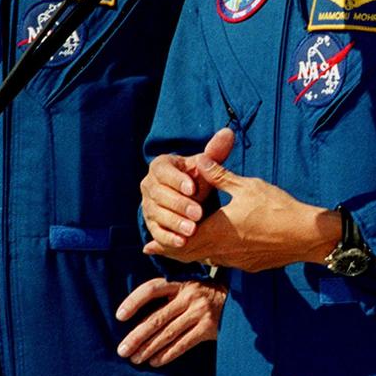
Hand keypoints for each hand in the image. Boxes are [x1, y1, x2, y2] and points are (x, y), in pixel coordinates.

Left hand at [116, 277, 226, 366]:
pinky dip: (167, 354)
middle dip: (137, 336)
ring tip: (135, 359)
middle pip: (157, 317)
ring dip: (149, 348)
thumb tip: (137, 322)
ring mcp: (199, 312)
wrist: (240, 304)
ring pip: (168, 333)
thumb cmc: (206, 298)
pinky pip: (183, 344)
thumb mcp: (189, 290)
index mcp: (180, 283)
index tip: (119, 316)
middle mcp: (189, 296)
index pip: (151, 289)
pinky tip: (155, 362)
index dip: (134, 302)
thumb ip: (169, 298)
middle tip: (122, 350)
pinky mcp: (208, 329)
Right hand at [141, 127, 234, 249]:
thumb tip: (228, 133)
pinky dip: (168, 237)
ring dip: (174, 223)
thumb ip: (215, 153)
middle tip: (198, 213)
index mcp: (160, 166)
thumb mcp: (205, 167)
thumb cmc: (197, 178)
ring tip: (192, 230)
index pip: (163, 171)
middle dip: (179, 205)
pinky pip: (156, 231)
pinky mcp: (151, 224)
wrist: (187, 198)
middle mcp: (149, 185)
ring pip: (157, 214)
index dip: (177, 180)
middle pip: (160, 195)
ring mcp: (148, 206)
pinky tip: (181, 242)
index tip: (193, 188)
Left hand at [144, 157, 340, 272]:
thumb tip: (200, 159)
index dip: (163, 244)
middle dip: (172, 250)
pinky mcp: (248, 265)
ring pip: (205, 260)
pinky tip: (214, 249)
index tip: (148, 244)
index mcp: (216, 232)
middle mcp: (221, 251)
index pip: (181, 242)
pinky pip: (222, 262)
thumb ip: (219, 175)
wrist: (305, 235)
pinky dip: (211, 256)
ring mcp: (235, 261)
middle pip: (189, 255)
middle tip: (156, 248)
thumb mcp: (246, 186)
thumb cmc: (277, 208)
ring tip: (181, 247)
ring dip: (192, 254)